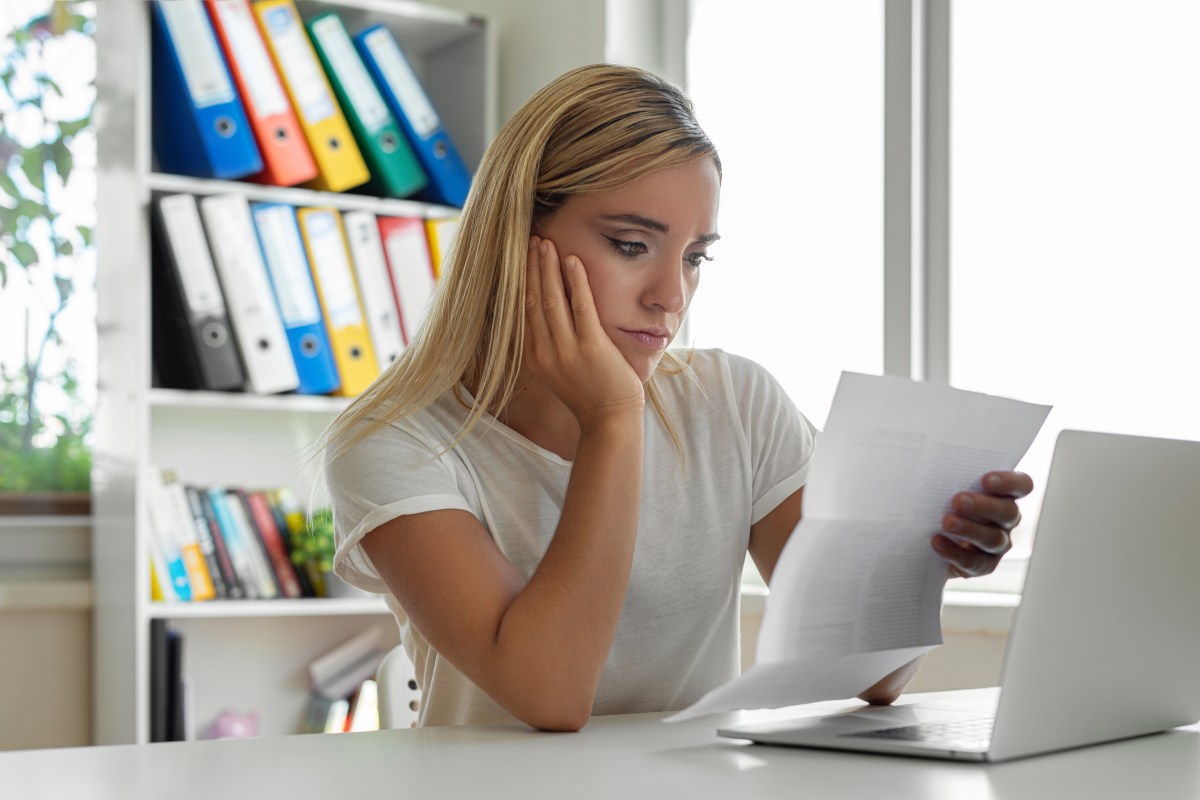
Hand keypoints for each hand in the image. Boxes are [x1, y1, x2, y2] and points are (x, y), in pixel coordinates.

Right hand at [523, 236, 643, 427]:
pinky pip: (581, 308)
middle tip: (531, 239)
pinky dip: (577, 282)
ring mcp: (567, 350)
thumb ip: (552, 345)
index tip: (521, 257)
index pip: (523, 310)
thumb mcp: (561, 371)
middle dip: (531, 267)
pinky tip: (573, 260)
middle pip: (533, 300)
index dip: (521, 281)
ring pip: (552, 300)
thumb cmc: (591, 395)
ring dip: (548, 268)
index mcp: (536, 356)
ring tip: (546, 243)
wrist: (609, 420)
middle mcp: (546, 352)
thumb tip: (549, 318)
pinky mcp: (591, 348)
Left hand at [932, 471, 1033, 578]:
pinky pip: (975, 563)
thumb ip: (945, 471)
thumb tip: (924, 454)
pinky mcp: (983, 565)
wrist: (924, 537)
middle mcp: (1005, 518)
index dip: (1009, 482)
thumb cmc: (938, 500)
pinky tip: (937, 542)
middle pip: (1007, 512)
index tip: (986, 480)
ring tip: (947, 522)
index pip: (1021, 485)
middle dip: (983, 506)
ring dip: (970, 530)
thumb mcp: (942, 483)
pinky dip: (955, 553)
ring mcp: (997, 543)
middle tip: (958, 501)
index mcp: (1003, 494)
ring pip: (993, 539)